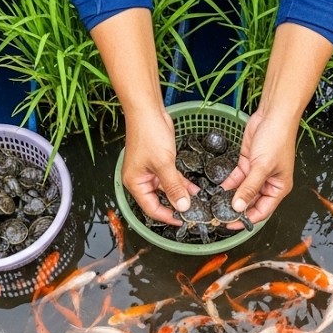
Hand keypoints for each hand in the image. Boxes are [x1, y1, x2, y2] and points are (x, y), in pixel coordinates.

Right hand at [122, 107, 193, 226]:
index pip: (151, 209)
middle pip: (159, 201)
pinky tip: (194, 188)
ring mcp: (149, 172)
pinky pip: (171, 178)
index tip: (183, 221)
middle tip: (193, 213)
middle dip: (175, 206)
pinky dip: (181, 183)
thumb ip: (174, 187)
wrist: (148, 111)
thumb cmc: (148, 134)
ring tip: (197, 201)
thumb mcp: (164, 164)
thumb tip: (182, 206)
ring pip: (167, 190)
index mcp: (135, 183)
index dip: (167, 217)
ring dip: (181, 194)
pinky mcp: (159, 163)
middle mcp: (140, 180)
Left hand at [222, 109, 296, 224]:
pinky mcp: (247, 163)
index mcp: (278, 188)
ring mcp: (257, 174)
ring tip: (215, 205)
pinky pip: (236, 178)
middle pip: (250, 203)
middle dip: (236, 209)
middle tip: (219, 216)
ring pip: (241, 191)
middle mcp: (268, 183)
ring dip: (229, 197)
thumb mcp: (262, 167)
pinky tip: (216, 189)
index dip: (246, 220)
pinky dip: (227, 184)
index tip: (230, 225)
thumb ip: (249, 188)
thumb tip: (238, 207)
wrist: (273, 114)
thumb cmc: (277, 139)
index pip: (262, 211)